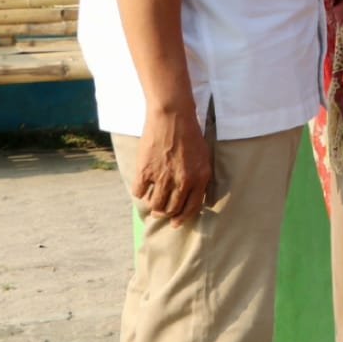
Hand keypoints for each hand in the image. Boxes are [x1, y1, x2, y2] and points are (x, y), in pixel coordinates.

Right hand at [134, 106, 212, 226]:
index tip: (176, 223)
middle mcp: (182, 181)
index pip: (191, 208)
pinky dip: (140, 192)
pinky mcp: (145, 172)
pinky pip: (139, 193)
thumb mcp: (203, 157)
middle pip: (171, 209)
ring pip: (155, 205)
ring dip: (153, 207)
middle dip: (166, 214)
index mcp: (199, 178)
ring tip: (152, 202)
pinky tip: (142, 187)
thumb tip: (193, 197)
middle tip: (161, 213)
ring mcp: (163, 178)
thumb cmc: (190, 135)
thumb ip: (199, 178)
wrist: (172, 118)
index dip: (182, 218)